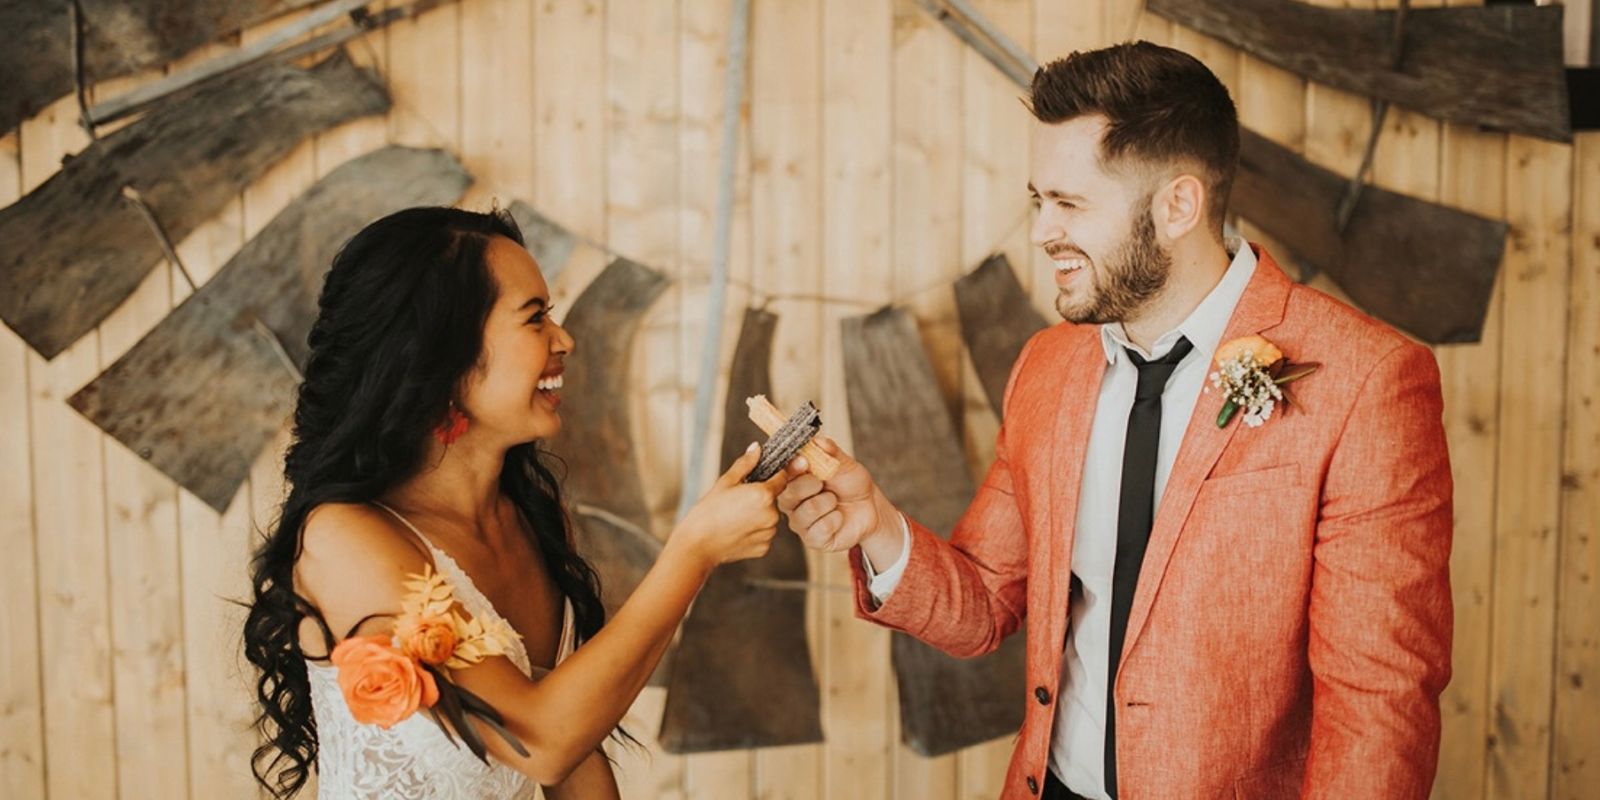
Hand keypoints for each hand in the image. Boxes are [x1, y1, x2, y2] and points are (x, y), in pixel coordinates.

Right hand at [668, 444, 788, 568]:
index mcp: (764, 495)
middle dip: (760, 497)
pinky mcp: (764, 548)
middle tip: (737, 501)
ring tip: (734, 517)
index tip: (762, 477)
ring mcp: (769, 533)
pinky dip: (754, 531)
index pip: (782, 478)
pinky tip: (736, 530)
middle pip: (773, 499)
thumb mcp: (725, 482)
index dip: (773, 475)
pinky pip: (763, 534)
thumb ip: (745, 464)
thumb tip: (757, 448)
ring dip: (758, 515)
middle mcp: (772, 515)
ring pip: (769, 517)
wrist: (697, 545)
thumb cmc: (707, 512)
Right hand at [777, 437, 901, 557]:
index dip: (791, 469)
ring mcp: (801, 523)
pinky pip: (820, 528)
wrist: (870, 507)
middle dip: (809, 485)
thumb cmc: (850, 484)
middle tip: (823, 482)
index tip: (803, 462)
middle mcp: (792, 503)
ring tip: (835, 501)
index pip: (783, 475)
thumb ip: (830, 451)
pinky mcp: (813, 539)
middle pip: (788, 495)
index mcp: (794, 482)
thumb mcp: (844, 463)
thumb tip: (817, 441)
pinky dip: (835, 519)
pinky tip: (839, 517)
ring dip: (827, 502)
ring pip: (806, 512)